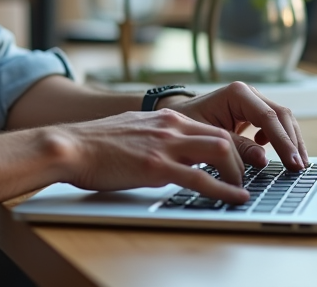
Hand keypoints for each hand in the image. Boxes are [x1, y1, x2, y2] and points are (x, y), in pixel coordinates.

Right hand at [51, 109, 250, 203]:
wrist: (70, 146)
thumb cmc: (95, 143)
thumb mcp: (133, 129)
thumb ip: (155, 135)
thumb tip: (166, 149)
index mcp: (166, 118)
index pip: (212, 128)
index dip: (233, 145)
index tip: (241, 162)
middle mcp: (170, 126)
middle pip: (224, 137)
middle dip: (242, 158)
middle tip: (247, 177)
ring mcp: (165, 146)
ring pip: (221, 151)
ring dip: (237, 172)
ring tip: (241, 189)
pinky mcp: (156, 167)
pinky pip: (201, 179)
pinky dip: (224, 190)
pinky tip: (236, 199)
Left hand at [164, 82, 308, 171]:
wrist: (177, 116)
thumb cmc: (187, 123)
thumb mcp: (209, 137)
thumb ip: (236, 146)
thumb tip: (263, 159)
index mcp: (237, 93)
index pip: (268, 117)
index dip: (283, 141)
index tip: (292, 162)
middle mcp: (249, 93)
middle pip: (281, 115)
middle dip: (293, 142)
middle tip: (300, 167)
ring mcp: (254, 101)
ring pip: (283, 119)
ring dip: (292, 142)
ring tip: (298, 165)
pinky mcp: (255, 113)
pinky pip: (276, 125)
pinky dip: (282, 140)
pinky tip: (276, 154)